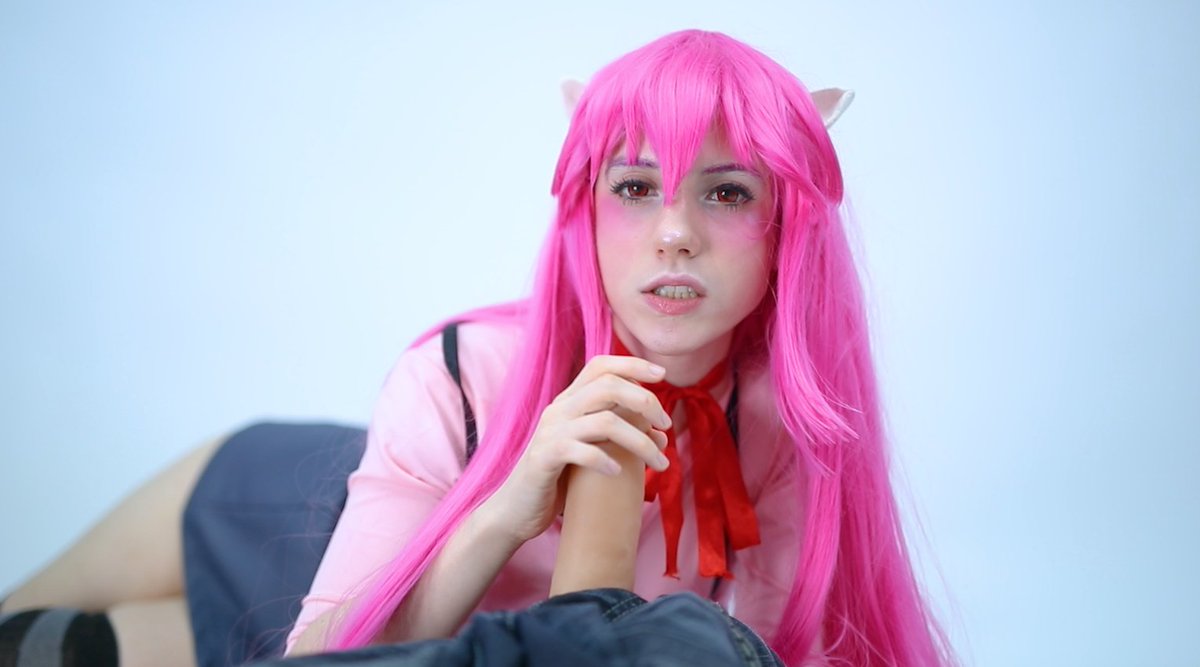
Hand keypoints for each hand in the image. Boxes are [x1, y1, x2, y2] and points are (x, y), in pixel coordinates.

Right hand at [482, 355, 673, 544]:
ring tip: (659, 463)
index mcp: (569, 402)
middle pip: (608, 386)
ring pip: (604, 422)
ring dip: (640, 441)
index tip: (663, 374)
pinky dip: (605, 461)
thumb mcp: (592, 450)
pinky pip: (580, 451)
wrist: (515, 510)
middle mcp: (559, 410)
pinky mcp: (543, 459)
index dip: (633, 364)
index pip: (600, 365)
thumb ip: (620, 436)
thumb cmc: (560, 480)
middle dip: (645, 401)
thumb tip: (662, 434)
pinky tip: (618, 474)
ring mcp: (550, 433)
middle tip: (667, 426)